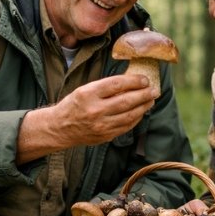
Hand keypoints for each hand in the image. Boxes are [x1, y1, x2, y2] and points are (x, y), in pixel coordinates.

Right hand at [16, 74, 155, 163]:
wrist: (60, 127)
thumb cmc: (75, 104)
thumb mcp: (86, 89)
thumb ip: (106, 87)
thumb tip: (131, 81)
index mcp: (88, 94)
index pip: (117, 85)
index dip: (134, 81)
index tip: (145, 79)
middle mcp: (95, 110)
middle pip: (126, 101)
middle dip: (144, 94)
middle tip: (154, 90)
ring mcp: (101, 125)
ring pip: (129, 116)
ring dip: (144, 107)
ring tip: (151, 100)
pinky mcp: (105, 136)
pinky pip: (126, 126)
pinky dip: (136, 118)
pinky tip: (141, 111)